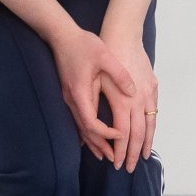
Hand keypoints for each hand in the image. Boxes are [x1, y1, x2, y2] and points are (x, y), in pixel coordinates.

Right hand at [51, 24, 135, 163]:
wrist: (62, 36)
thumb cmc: (84, 44)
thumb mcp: (105, 56)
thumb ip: (119, 74)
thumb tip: (133, 92)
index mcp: (81, 93)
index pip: (93, 123)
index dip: (107, 133)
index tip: (122, 135)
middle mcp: (73, 100)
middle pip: (86, 131)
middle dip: (101, 146)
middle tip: (116, 159)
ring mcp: (69, 99)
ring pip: (80, 128)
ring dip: (93, 142)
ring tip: (106, 155)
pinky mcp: (70, 96)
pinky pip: (78, 121)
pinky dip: (86, 133)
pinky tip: (91, 140)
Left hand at [100, 27, 160, 172]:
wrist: (123, 35)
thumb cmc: (105, 56)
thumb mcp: (97, 80)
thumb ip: (101, 106)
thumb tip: (102, 128)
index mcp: (123, 101)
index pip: (123, 134)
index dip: (120, 151)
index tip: (117, 163)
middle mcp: (138, 100)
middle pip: (138, 134)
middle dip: (133, 153)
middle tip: (128, 168)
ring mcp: (148, 93)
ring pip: (150, 124)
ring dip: (146, 142)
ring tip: (144, 156)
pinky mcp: (153, 86)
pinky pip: (154, 110)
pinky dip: (152, 125)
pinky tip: (149, 133)